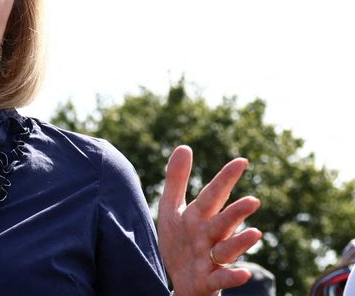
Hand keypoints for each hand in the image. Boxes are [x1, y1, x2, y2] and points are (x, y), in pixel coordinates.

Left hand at [157, 145, 261, 295]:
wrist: (180, 281)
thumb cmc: (181, 242)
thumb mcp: (172, 210)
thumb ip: (177, 180)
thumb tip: (185, 146)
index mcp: (200, 217)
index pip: (212, 195)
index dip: (225, 180)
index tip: (242, 161)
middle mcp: (210, 236)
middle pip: (223, 222)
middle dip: (236, 213)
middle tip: (253, 201)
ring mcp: (211, 259)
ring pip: (226, 250)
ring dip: (239, 242)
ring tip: (255, 233)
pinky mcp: (209, 281)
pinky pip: (221, 279)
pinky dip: (232, 277)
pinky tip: (243, 273)